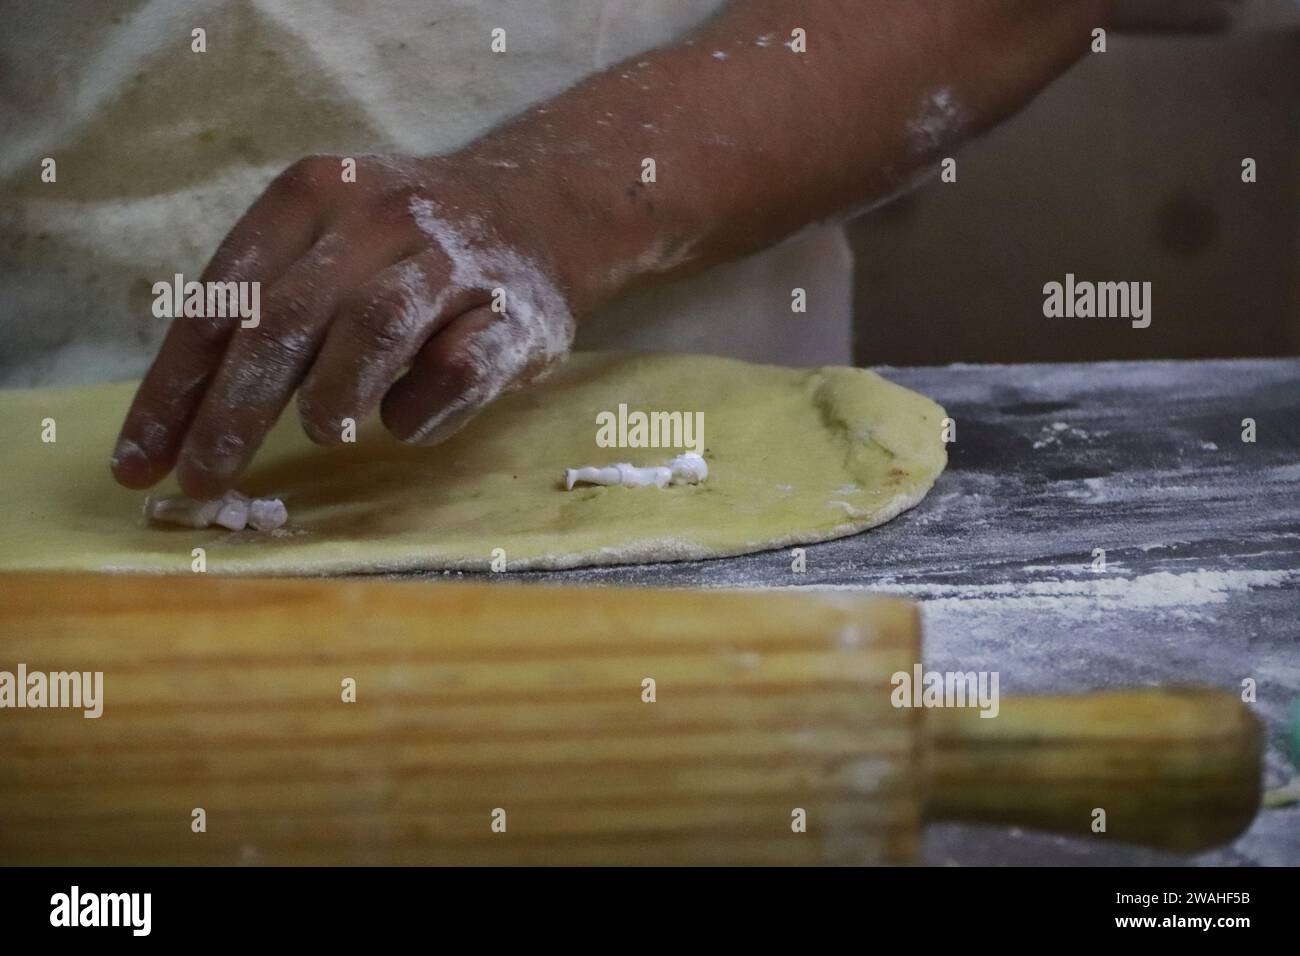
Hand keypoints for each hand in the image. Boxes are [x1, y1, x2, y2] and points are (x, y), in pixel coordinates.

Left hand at [111, 153, 579, 496]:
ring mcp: (451, 260)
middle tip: (205, 480)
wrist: (539, 208)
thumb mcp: (326, 243)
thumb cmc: (405, 247)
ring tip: (321, 435)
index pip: (222, 297)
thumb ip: (264, 308)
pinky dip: (419, 409)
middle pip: (286, 318)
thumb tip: (184, 422)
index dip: (175, 387)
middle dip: (233, 411)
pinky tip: (404, 421)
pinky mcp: (514, 312)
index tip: (140, 462)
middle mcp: (378, 215)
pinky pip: (457, 370)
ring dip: (331, 396)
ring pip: (374, 327)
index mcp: (311, 194)